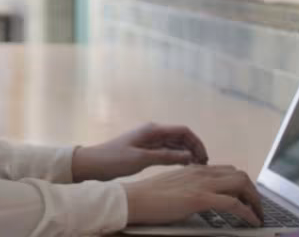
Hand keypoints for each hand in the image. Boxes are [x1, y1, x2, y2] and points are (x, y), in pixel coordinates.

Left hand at [71, 123, 209, 180]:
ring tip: (196, 168)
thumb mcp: (142, 159)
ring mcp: (150, 141)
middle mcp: (153, 132)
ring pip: (175, 145)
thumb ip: (166, 156)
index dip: (196, 143)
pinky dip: (177, 157)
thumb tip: (189, 155)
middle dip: (194, 149)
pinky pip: (167, 151)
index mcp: (153, 130)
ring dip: (187, 154)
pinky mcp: (146, 150)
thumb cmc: (114, 159)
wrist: (94, 163)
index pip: (183, 131)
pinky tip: (184, 167)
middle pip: (181, 137)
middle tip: (202, 166)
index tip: (204, 158)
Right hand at [122, 164, 263, 227]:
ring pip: (241, 184)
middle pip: (240, 175)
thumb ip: (190, 187)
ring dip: (255, 201)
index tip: (246, 198)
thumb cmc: (149, 196)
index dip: (242, 185)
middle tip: (256, 208)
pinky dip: (248, 212)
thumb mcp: (175, 186)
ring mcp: (202, 184)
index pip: (228, 171)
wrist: (134, 199)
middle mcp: (201, 172)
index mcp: (195, 169)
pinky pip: (234, 203)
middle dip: (254, 193)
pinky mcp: (200, 198)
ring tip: (257, 215)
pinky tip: (252, 221)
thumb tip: (200, 198)